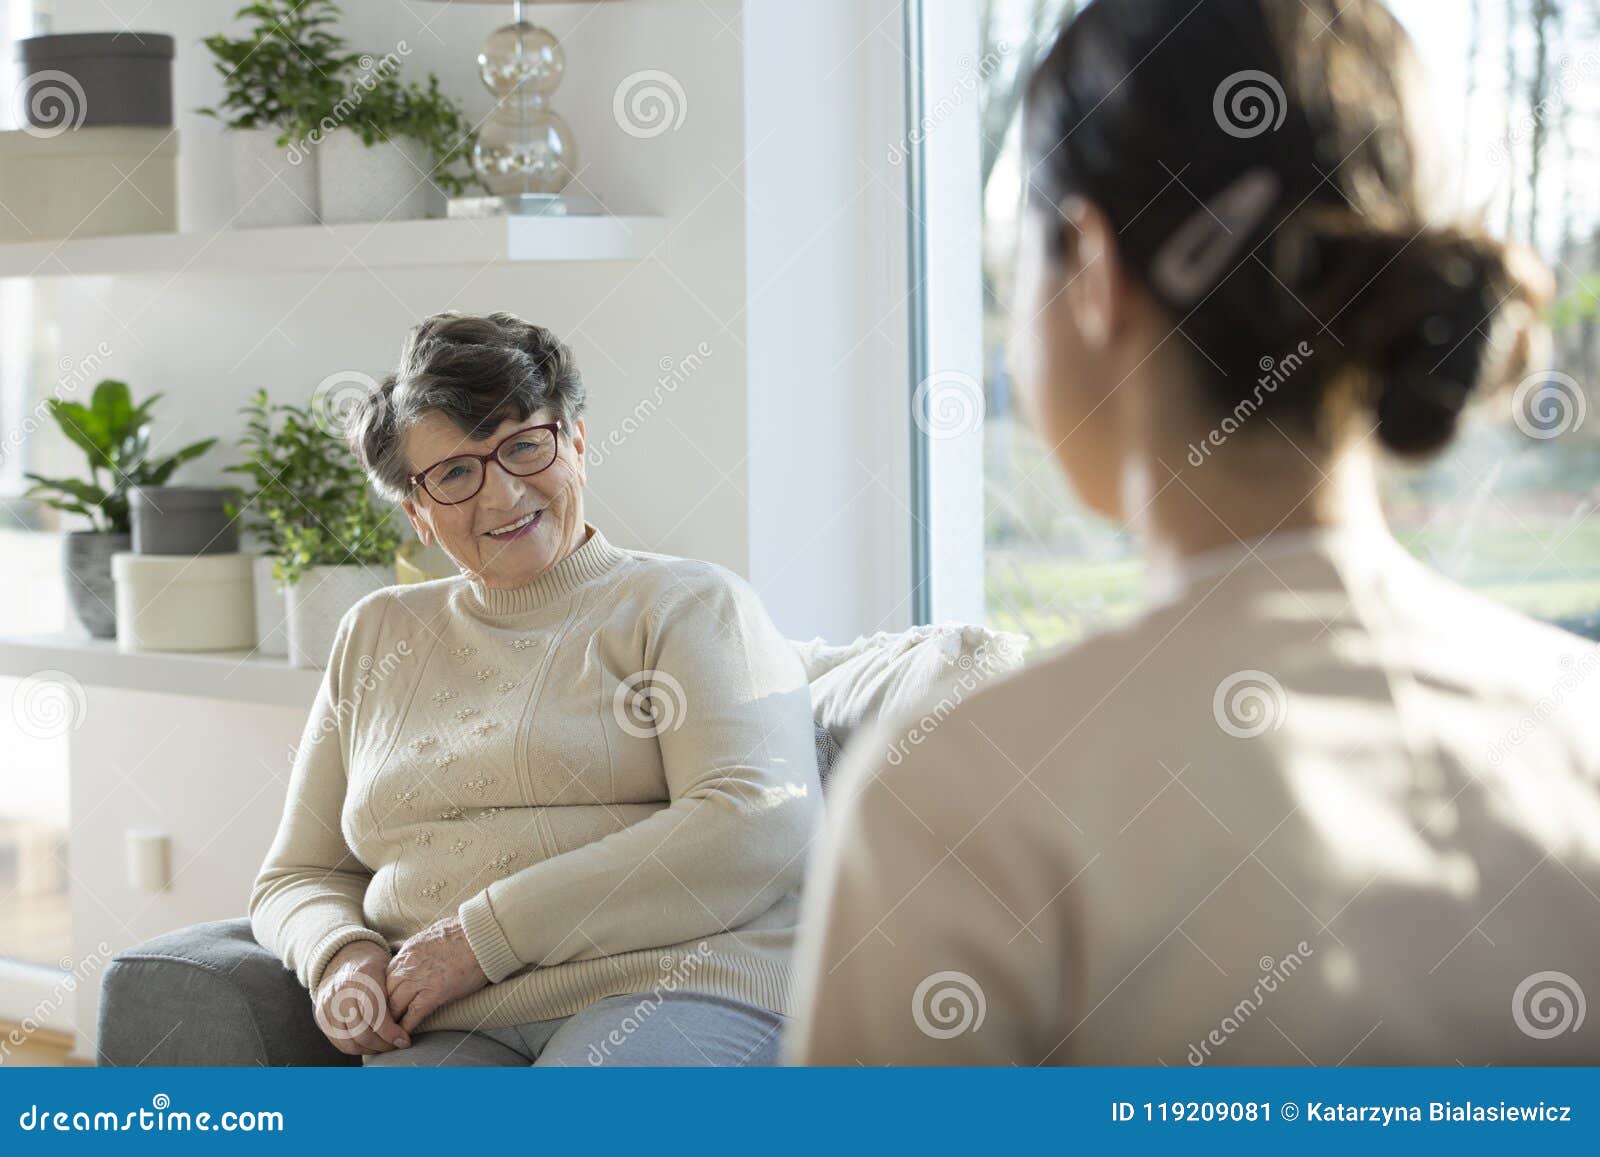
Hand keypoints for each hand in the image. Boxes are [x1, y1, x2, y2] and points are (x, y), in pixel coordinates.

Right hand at [313, 939, 411, 1055]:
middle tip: (397, 1044)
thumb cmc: (374, 966)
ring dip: (370, 1049)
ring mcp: (328, 1005)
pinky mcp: (321, 1016)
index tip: (404, 1040)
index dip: (390, 1032)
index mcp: (362, 977)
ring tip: (385, 1046)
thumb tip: (409, 1024)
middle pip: (361, 1032)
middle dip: (382, 1044)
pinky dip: (356, 1049)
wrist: (345, 958)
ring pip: (349, 1041)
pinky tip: (370, 1046)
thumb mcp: (390, 971)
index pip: (374, 1014)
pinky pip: (338, 1042)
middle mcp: (341, 992)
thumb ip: (396, 995)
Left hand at [385, 914, 489, 1033]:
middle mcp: (408, 965)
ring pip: (393, 1005)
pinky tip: (405, 1036)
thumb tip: (419, 952)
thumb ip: (420, 947)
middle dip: (382, 1008)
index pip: (385, 976)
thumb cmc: (465, 932)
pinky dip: (406, 1027)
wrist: (483, 935)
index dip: (384, 992)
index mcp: (407, 951)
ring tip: (392, 1033)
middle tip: (384, 1021)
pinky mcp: (434, 993)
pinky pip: (412, 1015)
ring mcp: (419, 979)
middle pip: (383, 992)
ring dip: (391, 1020)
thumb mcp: (432, 934)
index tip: (387, 1002)